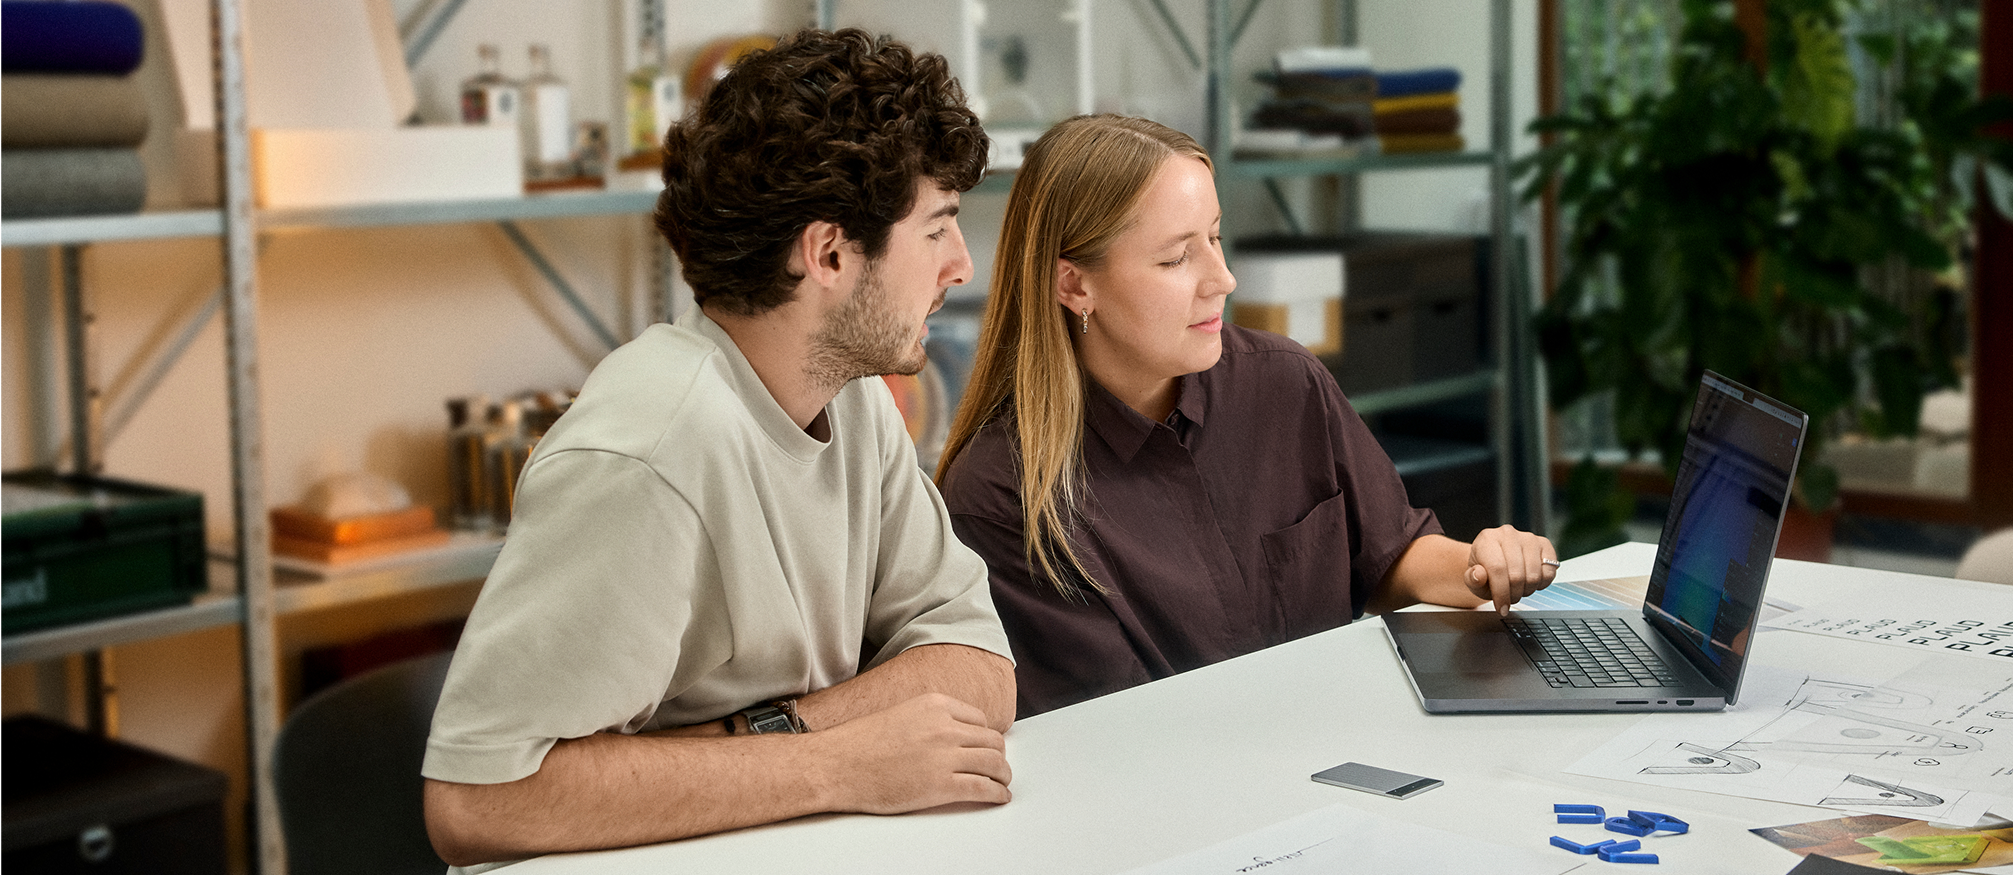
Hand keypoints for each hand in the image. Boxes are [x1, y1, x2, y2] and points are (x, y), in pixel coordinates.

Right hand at [807, 692, 1011, 814]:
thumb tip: (949, 737)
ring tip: (1002, 782)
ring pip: (994, 763)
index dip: (986, 736)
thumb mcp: (900, 715)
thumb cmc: (859, 744)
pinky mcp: (941, 785)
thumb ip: (928, 721)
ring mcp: (945, 756)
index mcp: (935, 705)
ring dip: (1003, 775)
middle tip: (998, 767)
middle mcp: (945, 727)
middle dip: (998, 756)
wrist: (837, 764)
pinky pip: (983, 788)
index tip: (987, 747)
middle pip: (992, 740)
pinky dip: (997, 793)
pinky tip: (999, 796)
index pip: (980, 719)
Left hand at [1463, 525, 1557, 615]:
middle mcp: (1508, 534)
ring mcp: (1529, 538)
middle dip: (1513, 595)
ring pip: (1534, 576)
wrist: (1496, 560)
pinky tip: (1530, 581)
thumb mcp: (1471, 579)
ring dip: (1526, 591)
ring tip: (1517, 589)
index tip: (1501, 608)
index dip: (1501, 593)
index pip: (1497, 569)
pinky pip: (1549, 571)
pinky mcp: (1545, 544)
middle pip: (1517, 575)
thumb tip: (1479, 575)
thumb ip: (1472, 580)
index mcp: (1487, 539)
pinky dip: (1541, 584)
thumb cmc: (1485, 570)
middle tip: (1508, 600)